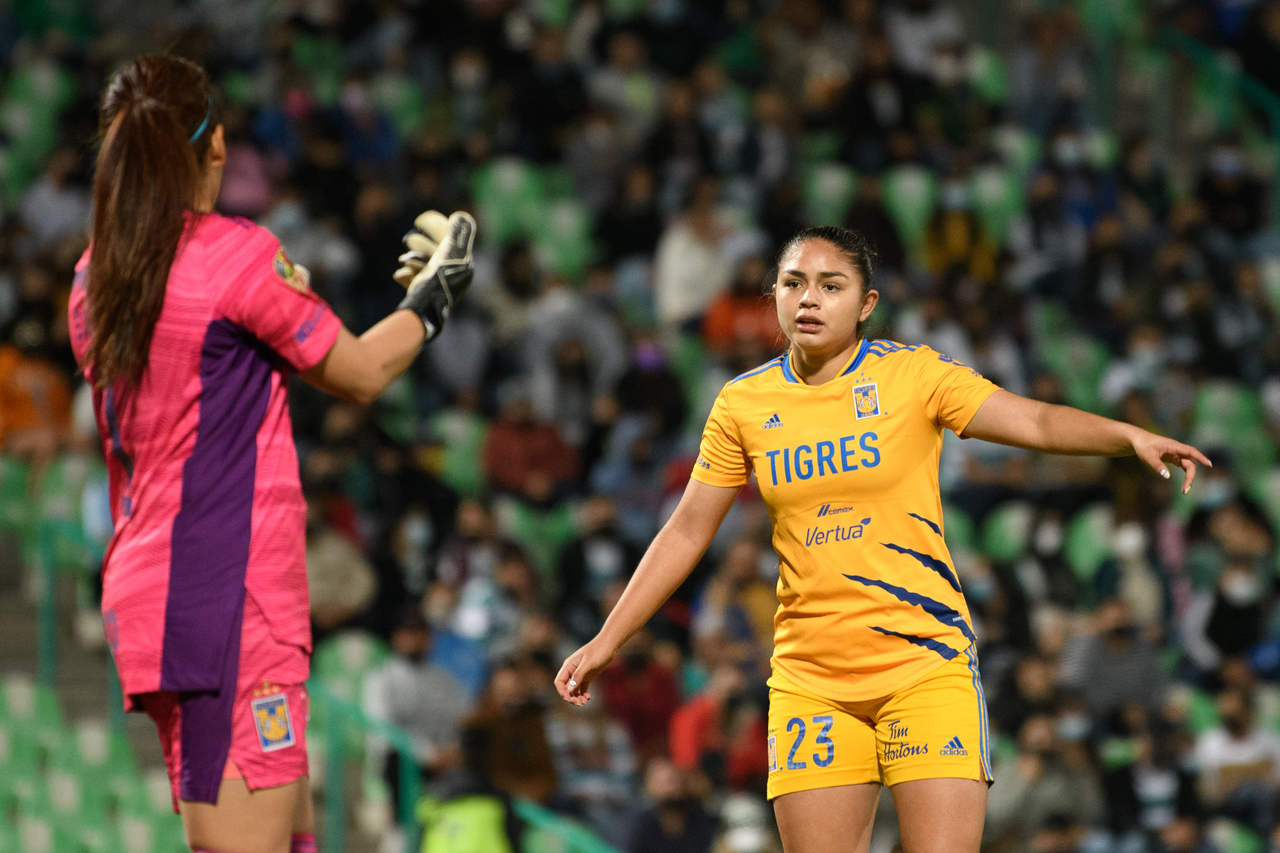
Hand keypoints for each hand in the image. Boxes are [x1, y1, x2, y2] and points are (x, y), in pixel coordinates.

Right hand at [396, 210, 475, 340]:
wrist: (424, 310)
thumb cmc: (437, 280)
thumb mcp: (450, 253)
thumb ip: (457, 234)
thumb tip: (461, 216)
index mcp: (462, 266)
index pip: (451, 240)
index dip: (435, 225)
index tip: (419, 220)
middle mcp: (454, 277)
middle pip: (436, 253)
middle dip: (421, 245)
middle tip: (409, 240)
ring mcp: (440, 287)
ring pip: (425, 267)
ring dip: (412, 260)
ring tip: (403, 260)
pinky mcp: (427, 297)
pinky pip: (416, 282)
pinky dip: (407, 276)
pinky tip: (399, 275)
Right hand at [555, 638, 617, 706]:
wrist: (610, 645)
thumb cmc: (598, 651)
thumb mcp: (588, 663)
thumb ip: (578, 675)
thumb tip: (570, 689)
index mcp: (568, 666)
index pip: (559, 682)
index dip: (562, 692)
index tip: (570, 699)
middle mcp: (572, 671)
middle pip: (567, 688)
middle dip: (571, 697)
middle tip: (580, 703)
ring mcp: (580, 674)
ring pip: (574, 689)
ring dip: (578, 697)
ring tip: (585, 702)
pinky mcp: (588, 676)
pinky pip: (582, 688)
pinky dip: (584, 694)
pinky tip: (589, 697)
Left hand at [1129, 428, 1211, 493]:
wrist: (1138, 441)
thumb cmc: (1143, 446)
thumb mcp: (1148, 456)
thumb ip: (1157, 466)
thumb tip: (1167, 476)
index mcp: (1174, 446)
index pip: (1191, 451)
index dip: (1200, 457)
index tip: (1208, 464)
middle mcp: (1178, 450)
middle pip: (1190, 463)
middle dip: (1190, 476)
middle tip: (1185, 490)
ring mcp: (1177, 454)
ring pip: (1188, 466)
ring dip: (1189, 477)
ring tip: (1184, 491)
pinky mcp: (1174, 458)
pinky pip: (1184, 466)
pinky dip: (1186, 475)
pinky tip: (1185, 485)